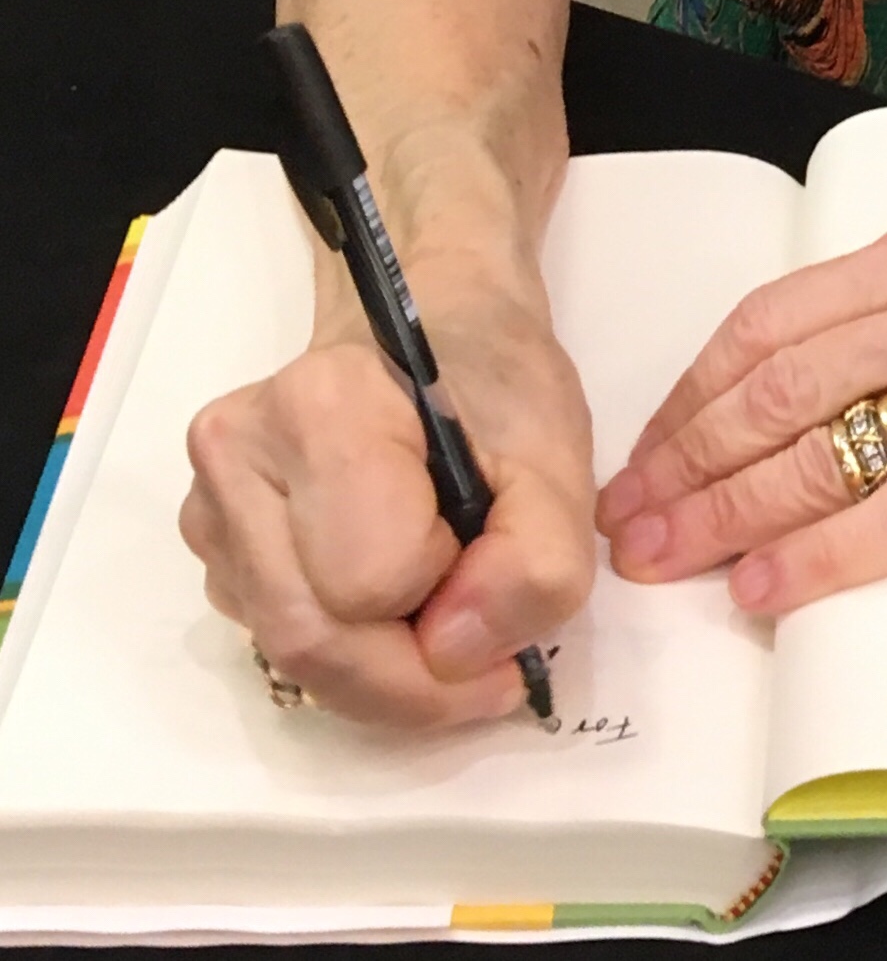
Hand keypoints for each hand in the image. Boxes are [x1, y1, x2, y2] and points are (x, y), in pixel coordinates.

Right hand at [180, 267, 595, 727]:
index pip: (371, 581)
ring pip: (289, 653)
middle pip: (312, 639)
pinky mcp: (213, 545)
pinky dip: (352, 652)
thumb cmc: (498, 378)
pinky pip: (278, 636)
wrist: (441, 323)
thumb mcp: (559, 459)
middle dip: (415, 682)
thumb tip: (452, 653)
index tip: (505, 567)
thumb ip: (534, 564)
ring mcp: (210, 506)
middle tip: (496, 670)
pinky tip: (402, 601)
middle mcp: (236, 458)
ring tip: (453, 615)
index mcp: (318, 409)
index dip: (453, 601)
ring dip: (386, 672)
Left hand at [595, 201, 886, 613]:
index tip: (649, 443)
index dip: (695, 391)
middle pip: (781, 388)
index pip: (778, 320)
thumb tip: (820, 378)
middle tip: (627, 517)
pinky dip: (829, 558)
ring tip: (670, 559)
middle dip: (686, 462)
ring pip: (829, 452)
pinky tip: (774, 588)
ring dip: (731, 515)